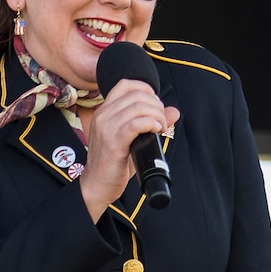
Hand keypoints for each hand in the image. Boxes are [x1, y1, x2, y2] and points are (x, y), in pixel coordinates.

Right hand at [79, 79, 180, 221]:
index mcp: (104, 111)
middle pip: (137, 94)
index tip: (156, 106)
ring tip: (161, 128)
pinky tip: (155, 131)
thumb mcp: (132, 139)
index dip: (146, 90)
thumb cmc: (113, 164)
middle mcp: (103, 115)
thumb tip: (174, 111)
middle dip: (157, 105)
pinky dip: (151, 124)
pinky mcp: (113, 143)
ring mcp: (106, 128)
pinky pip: (137, 123)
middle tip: (162, 121)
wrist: (96, 186)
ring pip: (139, 107)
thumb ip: (150, 122)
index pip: (126, 85)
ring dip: (157, 115)